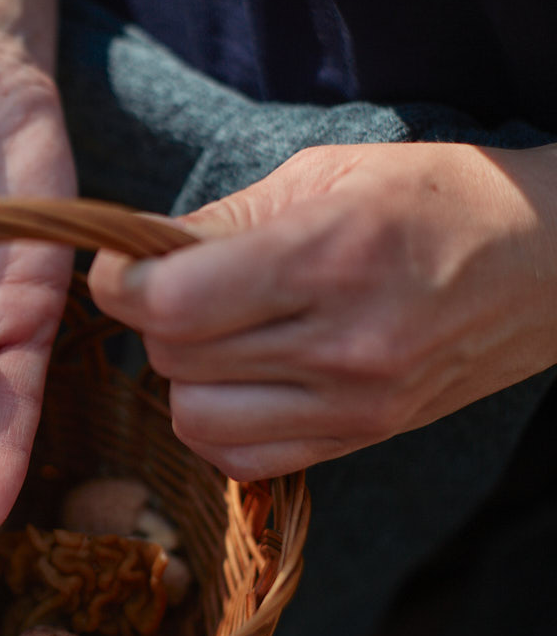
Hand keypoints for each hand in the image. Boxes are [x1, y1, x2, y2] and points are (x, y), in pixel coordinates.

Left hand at [89, 142, 556, 480]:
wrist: (550, 264)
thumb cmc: (437, 199)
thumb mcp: (328, 174)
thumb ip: (224, 219)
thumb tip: (138, 252)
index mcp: (328, 258)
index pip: (173, 302)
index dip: (121, 284)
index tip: (123, 266)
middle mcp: (341, 344)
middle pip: (174, 358)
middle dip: (151, 320)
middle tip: (179, 288)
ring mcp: (354, 404)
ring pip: (196, 418)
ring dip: (183, 376)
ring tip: (214, 336)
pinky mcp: (362, 439)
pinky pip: (242, 460)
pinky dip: (217, 425)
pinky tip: (237, 382)